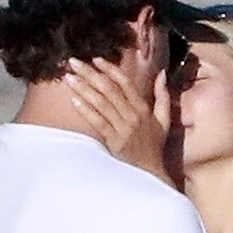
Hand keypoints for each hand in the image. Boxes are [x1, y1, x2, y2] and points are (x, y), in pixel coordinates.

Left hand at [65, 57, 170, 179]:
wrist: (151, 174)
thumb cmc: (154, 147)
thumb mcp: (164, 120)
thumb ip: (163, 96)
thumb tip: (162, 73)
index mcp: (143, 109)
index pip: (125, 83)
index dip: (110, 69)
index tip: (95, 59)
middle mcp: (133, 116)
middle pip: (109, 89)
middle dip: (90, 73)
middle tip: (73, 62)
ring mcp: (123, 129)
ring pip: (102, 103)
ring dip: (84, 88)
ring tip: (69, 77)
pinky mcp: (114, 142)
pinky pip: (98, 122)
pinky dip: (86, 110)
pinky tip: (74, 100)